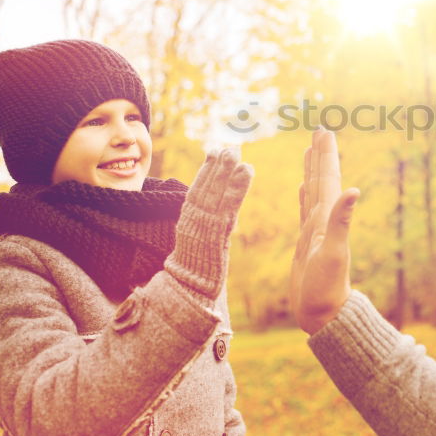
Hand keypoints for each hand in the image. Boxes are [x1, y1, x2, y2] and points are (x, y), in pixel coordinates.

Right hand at [167, 147, 252, 300]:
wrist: (189, 288)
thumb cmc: (194, 267)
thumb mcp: (195, 241)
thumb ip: (201, 223)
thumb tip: (208, 208)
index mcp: (188, 218)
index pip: (197, 189)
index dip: (206, 170)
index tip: (213, 150)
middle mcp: (195, 217)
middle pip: (207, 186)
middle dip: (217, 165)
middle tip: (229, 147)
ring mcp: (206, 223)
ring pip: (216, 191)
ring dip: (226, 170)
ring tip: (235, 152)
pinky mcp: (219, 230)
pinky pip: (229, 204)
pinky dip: (238, 186)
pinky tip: (247, 170)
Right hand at [291, 129, 359, 334]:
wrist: (323, 315)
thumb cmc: (327, 289)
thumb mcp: (334, 253)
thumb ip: (341, 221)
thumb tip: (354, 190)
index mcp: (328, 219)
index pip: (328, 179)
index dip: (326, 156)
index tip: (324, 132)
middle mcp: (323, 221)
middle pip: (322, 180)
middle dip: (320, 155)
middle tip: (320, 131)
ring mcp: (315, 231)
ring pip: (313, 192)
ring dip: (312, 170)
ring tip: (310, 150)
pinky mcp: (307, 243)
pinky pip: (305, 211)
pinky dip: (305, 195)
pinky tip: (305, 187)